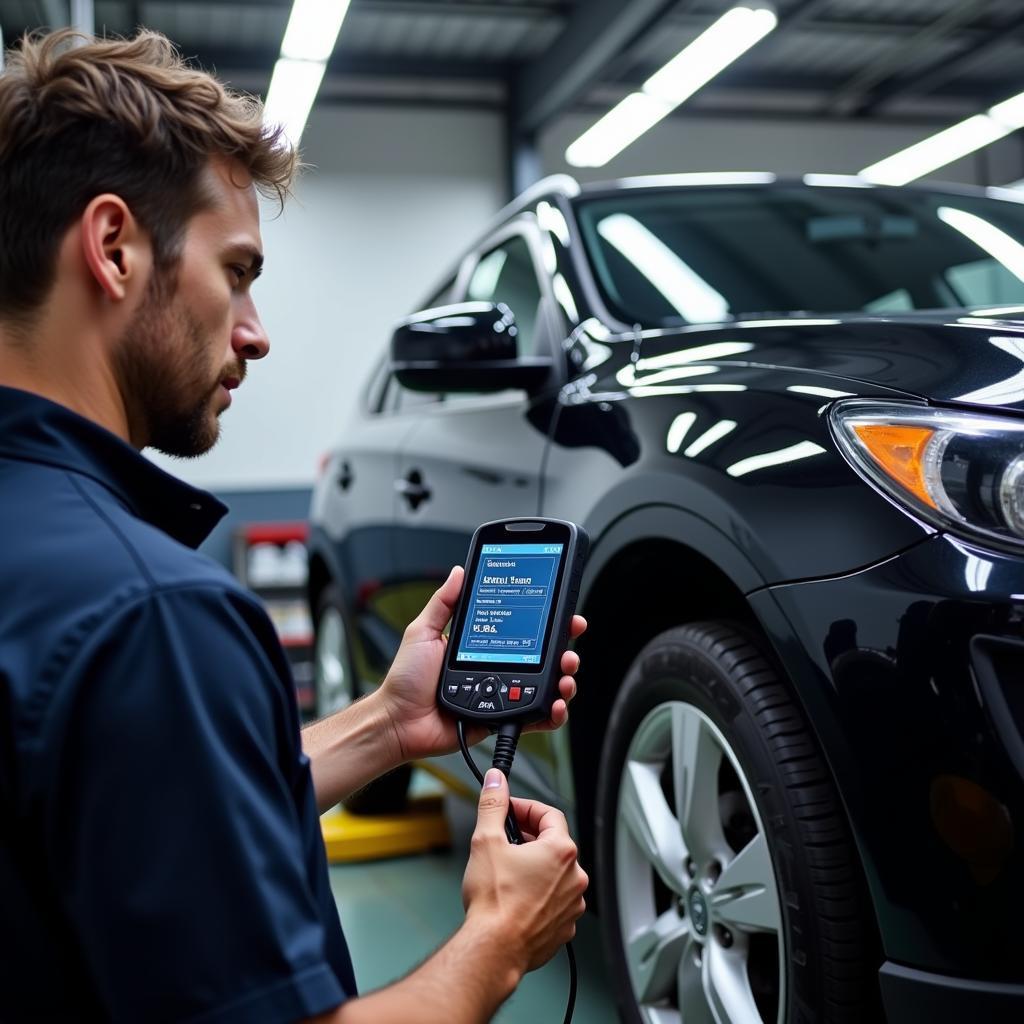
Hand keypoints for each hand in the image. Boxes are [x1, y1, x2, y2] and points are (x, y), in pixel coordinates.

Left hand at [378, 566, 586, 763]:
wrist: (399, 720)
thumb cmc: (406, 680)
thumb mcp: (423, 631)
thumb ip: (444, 602)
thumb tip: (460, 571)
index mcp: (483, 645)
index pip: (523, 628)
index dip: (547, 620)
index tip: (563, 610)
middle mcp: (498, 667)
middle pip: (542, 657)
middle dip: (564, 648)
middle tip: (569, 644)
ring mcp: (502, 693)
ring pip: (545, 686)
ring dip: (564, 679)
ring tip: (565, 674)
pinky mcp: (502, 718)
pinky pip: (534, 717)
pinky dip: (552, 713)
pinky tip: (555, 704)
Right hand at [462, 769, 587, 971]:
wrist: (493, 950)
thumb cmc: (493, 902)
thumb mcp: (486, 841)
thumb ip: (493, 804)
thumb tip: (496, 781)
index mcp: (561, 851)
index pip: (549, 815)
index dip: (526, 809)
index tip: (509, 810)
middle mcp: (574, 877)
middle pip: (554, 843)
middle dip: (528, 837)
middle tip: (503, 840)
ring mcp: (572, 905)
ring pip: (555, 874)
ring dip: (534, 867)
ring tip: (507, 872)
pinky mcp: (564, 927)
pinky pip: (554, 901)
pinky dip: (538, 894)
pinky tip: (515, 898)